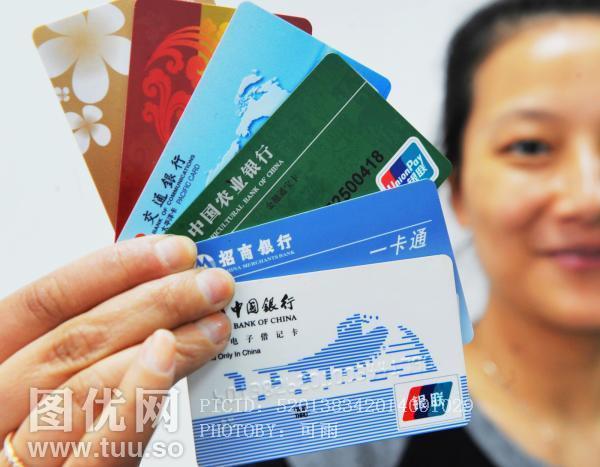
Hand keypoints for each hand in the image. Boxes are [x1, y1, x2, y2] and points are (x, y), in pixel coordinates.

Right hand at [0, 235, 233, 465]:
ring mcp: (16, 460)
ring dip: (162, 341)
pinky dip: (134, 397)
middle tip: (211, 282)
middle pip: (74, 339)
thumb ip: (78, 352)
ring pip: (87, 385)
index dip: (110, 269)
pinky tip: (167, 358)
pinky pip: (100, 449)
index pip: (42, 303)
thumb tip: (151, 306)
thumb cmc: (34, 442)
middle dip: (152, 300)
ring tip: (215, 322)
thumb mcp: (37, 386)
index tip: (170, 251)